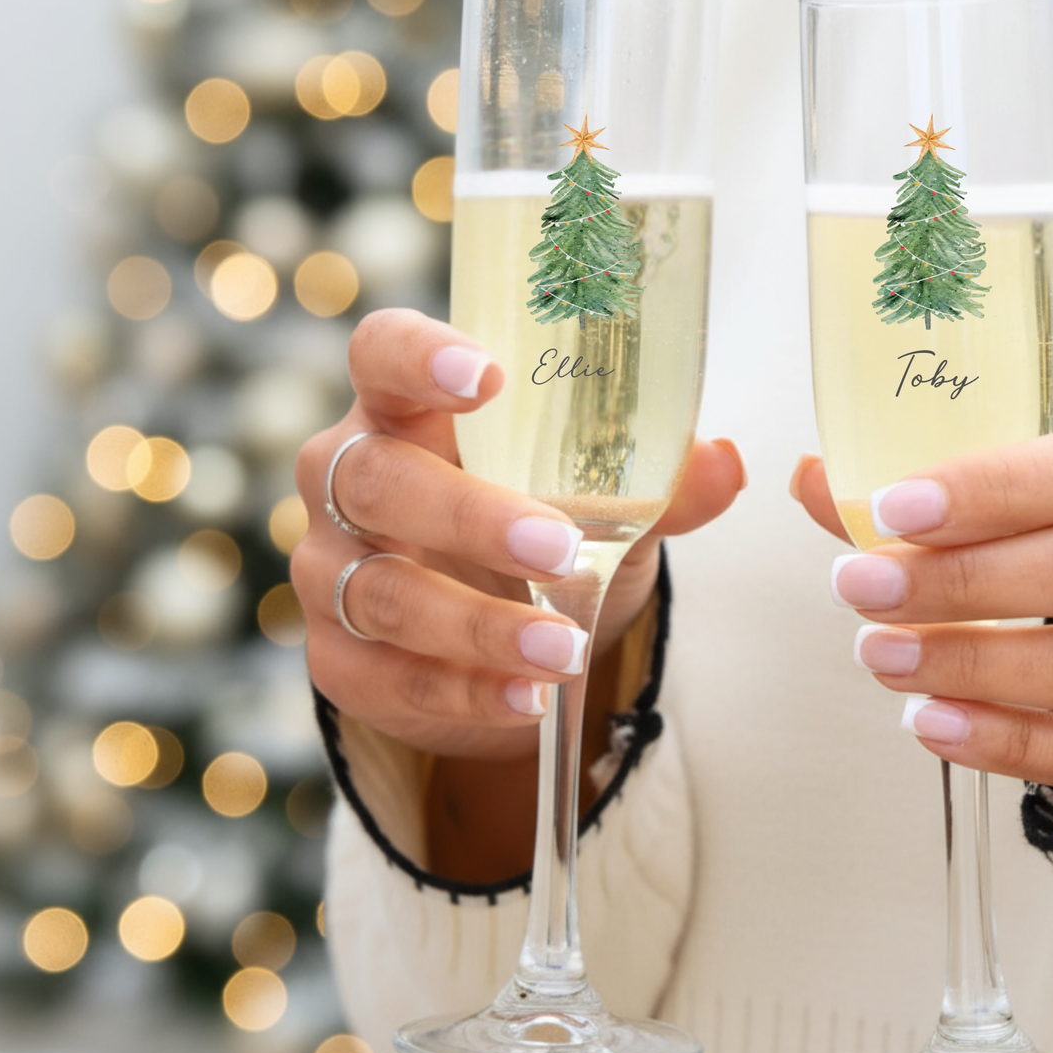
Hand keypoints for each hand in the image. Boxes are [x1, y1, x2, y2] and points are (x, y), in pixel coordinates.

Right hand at [292, 308, 743, 764]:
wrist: (498, 643)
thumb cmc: (539, 533)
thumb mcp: (601, 503)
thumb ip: (654, 483)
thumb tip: (722, 463)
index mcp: (407, 410)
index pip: (382, 353)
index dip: (418, 356)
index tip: (484, 375)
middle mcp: (348, 478)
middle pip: (375, 479)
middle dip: (468, 516)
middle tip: (559, 547)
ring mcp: (329, 570)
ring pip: (380, 591)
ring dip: (477, 625)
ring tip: (567, 651)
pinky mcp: (336, 658)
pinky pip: (385, 676)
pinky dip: (463, 692)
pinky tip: (530, 699)